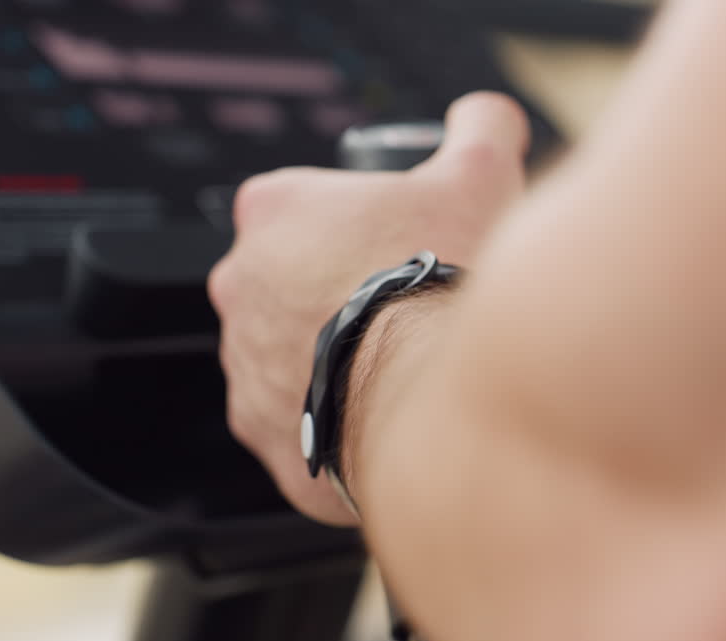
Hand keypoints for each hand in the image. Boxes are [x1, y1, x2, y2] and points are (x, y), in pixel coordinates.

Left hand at [209, 92, 530, 525]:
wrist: (438, 394)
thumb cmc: (444, 282)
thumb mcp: (480, 174)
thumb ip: (480, 129)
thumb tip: (485, 119)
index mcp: (273, 212)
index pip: (304, 204)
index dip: (363, 221)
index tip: (403, 239)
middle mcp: (241, 288)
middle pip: (295, 284)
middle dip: (343, 293)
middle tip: (408, 306)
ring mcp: (246, 368)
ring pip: (295, 357)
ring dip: (338, 359)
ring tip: (405, 365)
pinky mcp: (265, 436)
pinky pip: (301, 426)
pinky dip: (339, 422)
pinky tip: (390, 412)